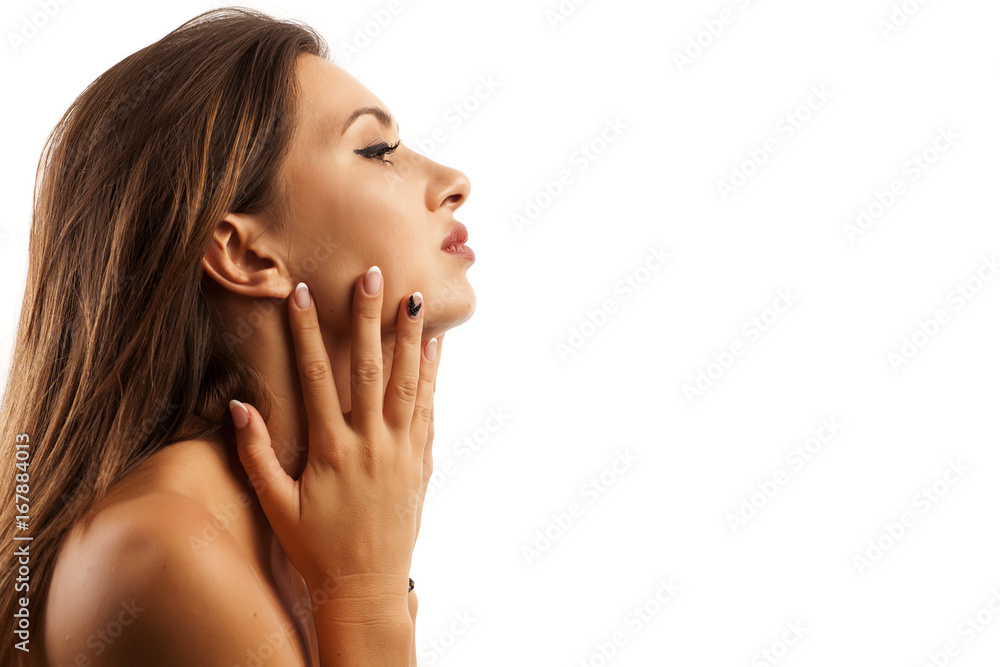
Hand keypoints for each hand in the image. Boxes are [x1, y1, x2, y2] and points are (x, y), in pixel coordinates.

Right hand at [229, 267, 440, 601]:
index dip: (308, 332)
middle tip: (374, 275)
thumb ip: (256, 455)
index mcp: (330, 449)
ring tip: (412, 299)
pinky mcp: (421, 460)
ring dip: (409, 338)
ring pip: (408, 383)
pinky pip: (429, 409)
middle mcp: (370, 443)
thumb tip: (238, 406)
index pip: (317, 377)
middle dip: (369, 318)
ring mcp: (401, 450)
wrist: (365, 585)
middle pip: (370, 368)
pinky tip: (434, 347)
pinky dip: (432, 375)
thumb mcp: (276, 505)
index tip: (302, 293)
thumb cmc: (315, 547)